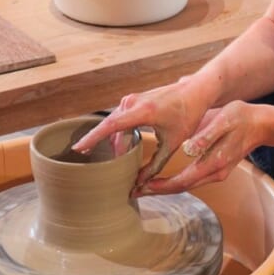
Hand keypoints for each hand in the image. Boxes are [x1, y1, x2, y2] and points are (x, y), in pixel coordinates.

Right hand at [70, 78, 208, 186]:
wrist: (196, 90)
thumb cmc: (188, 115)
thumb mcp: (173, 143)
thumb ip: (155, 164)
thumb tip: (139, 183)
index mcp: (142, 112)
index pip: (110, 126)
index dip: (92, 138)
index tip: (77, 149)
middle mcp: (132, 102)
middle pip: (110, 129)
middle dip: (103, 147)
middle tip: (97, 167)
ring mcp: (132, 99)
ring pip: (114, 125)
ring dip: (114, 142)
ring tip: (114, 161)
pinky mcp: (133, 100)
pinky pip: (119, 119)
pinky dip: (119, 134)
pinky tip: (122, 148)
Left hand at [135, 100, 265, 196]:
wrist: (261, 124)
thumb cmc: (240, 118)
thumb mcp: (223, 120)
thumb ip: (207, 135)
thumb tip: (189, 148)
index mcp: (213, 163)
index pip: (181, 181)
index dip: (160, 186)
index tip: (141, 187)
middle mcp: (214, 173)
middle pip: (180, 188)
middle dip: (156, 191)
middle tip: (133, 191)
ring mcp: (216, 173)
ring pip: (185, 185)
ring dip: (163, 188)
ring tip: (142, 186)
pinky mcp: (215, 168)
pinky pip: (190, 180)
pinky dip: (174, 182)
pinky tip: (162, 179)